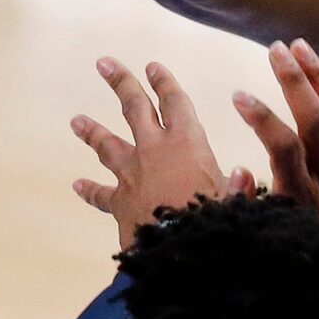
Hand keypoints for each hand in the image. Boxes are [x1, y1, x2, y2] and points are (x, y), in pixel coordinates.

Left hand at [71, 58, 245, 248]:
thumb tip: (243, 173)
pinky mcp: (121, 204)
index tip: (152, 66)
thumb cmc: (214, 223)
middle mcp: (155, 151)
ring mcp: (133, 176)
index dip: (164, 83)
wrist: (179, 254)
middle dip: (121, 83)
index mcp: (187, 143)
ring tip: (76, 121)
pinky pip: (102, 195)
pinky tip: (77, 186)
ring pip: (108, 146)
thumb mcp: (236, 201)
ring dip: (92, 132)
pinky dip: (90, 190)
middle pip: (134, 108)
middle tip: (103, 63)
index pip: (174, 103)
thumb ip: (240, 188)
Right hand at [232, 39, 318, 236]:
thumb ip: (247, 205)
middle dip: (296, 81)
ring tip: (298, 46)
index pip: (284, 148)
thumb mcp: (262, 238)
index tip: (237, 95)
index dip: (263, 118)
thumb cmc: (290, 259)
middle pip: (318, 121)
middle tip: (274, 49)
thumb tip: (240, 170)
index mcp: (299, 198)